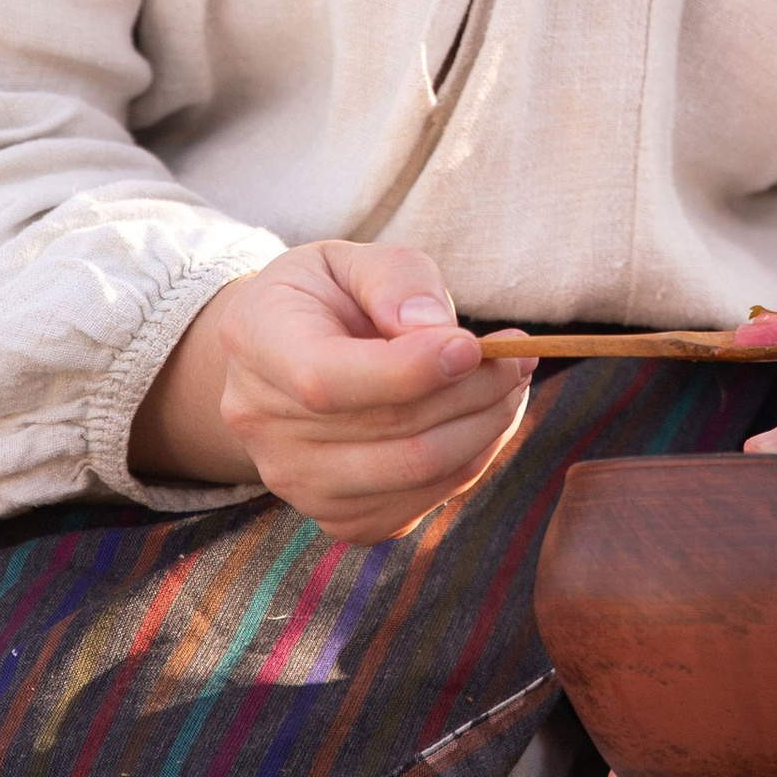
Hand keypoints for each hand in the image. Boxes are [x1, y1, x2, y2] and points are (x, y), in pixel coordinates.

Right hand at [131, 240, 534, 537]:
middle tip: (520, 355)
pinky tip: (480, 419)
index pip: (327, 380)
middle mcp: (262, 425)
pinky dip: (470, 460)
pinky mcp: (338, 517)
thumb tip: (436, 330)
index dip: (410, 370)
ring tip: (511, 380)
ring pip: (416, 471)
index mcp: (256, 343)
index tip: (475, 345)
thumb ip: (396, 280)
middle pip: (389, 431)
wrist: (281, 359)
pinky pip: (423, 501)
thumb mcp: (351, 259)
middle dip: (474, 391)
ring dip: (485, 426)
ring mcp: (296, 482)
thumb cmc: (325, 299)